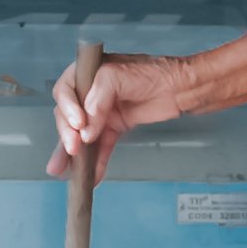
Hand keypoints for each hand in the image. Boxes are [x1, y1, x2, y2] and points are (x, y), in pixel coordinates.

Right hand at [48, 49, 203, 175]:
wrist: (181, 87)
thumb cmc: (153, 71)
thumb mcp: (118, 76)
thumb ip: (98, 99)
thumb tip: (85, 128)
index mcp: (87, 74)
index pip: (65, 91)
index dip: (67, 109)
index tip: (77, 124)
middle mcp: (90, 93)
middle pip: (68, 116)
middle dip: (67, 134)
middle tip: (73, 148)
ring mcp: (102, 112)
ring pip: (81, 135)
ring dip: (74, 155)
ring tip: (65, 171)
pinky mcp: (115, 127)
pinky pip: (101, 147)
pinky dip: (97, 162)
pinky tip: (92, 176)